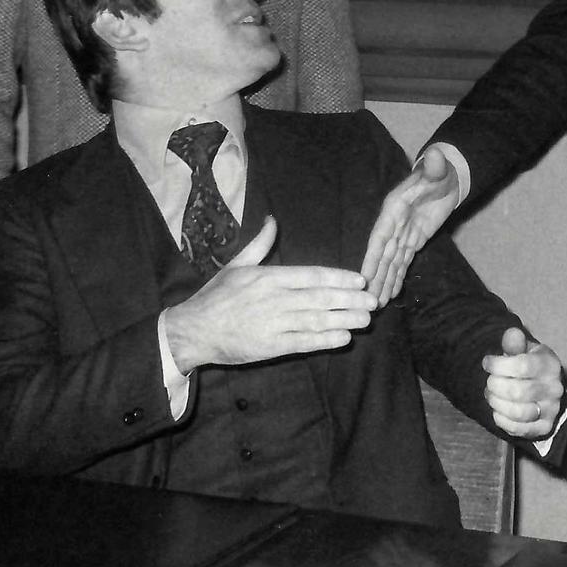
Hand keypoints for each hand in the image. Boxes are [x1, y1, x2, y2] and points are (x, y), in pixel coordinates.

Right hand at [164, 219, 375, 372]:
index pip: (311, 275)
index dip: (338, 278)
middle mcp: (274, 298)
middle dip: (349, 299)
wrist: (193, 330)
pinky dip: (324, 340)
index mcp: (268, 277)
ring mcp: (273, 323)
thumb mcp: (236, 265)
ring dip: (343, 319)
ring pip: (315, 320)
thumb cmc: (216, 296)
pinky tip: (343, 338)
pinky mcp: (269, 346)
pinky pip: (302, 342)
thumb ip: (259, 244)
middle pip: (319, 297)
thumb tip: (272, 220)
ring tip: (365, 319)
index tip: (360, 280)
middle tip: (373, 301)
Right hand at [360, 146, 461, 304]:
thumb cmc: (439, 171)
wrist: (446, 177)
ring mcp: (402, 234)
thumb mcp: (438, 169)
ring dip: (383, 283)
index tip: (362, 277)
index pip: (379, 237)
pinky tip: (390, 294)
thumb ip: (435, 166)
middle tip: (366, 302)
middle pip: (382, 256)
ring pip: (390, 263)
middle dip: (374, 279)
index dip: (371, 257)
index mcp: (394, 209)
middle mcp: (393, 224)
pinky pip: (402, 262)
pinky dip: (396, 278)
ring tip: (375, 305)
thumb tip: (436, 155)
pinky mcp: (413, 240)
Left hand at [480, 327, 563, 438]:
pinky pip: (518, 429)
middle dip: (495, 386)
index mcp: (550, 365)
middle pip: (518, 391)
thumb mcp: (525, 350)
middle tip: (489, 381)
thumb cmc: (531, 367)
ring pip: (518, 412)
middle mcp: (555, 388)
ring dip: (497, 404)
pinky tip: (497, 410)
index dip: (498, 365)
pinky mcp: (544, 427)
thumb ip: (516, 344)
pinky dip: (502, 420)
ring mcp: (551, 410)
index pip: (522, 366)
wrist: (546, 389)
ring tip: (491, 395)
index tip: (487, 362)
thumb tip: (511, 333)